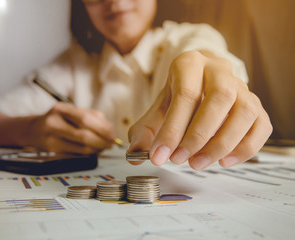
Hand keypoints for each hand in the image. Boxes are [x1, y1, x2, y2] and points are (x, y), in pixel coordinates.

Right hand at [30, 102, 114, 153]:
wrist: (33, 130)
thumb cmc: (59, 119)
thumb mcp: (72, 111)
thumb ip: (93, 117)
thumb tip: (111, 131)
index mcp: (61, 109)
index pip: (85, 119)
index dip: (102, 129)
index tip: (113, 135)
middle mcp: (53, 123)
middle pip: (84, 136)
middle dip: (102, 142)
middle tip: (111, 144)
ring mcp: (51, 139)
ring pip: (82, 148)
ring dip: (97, 149)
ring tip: (103, 147)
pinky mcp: (53, 151)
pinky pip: (77, 154)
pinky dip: (89, 153)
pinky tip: (93, 150)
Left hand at [127, 50, 271, 169]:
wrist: (200, 82)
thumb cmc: (178, 96)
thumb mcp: (157, 108)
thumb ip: (145, 131)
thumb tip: (135, 155)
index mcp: (190, 63)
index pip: (186, 94)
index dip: (172, 129)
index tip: (159, 156)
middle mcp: (220, 70)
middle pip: (220, 98)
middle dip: (198, 135)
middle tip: (180, 159)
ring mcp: (242, 87)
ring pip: (245, 111)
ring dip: (222, 144)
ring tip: (198, 163)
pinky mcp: (257, 105)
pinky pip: (261, 126)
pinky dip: (246, 148)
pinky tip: (224, 161)